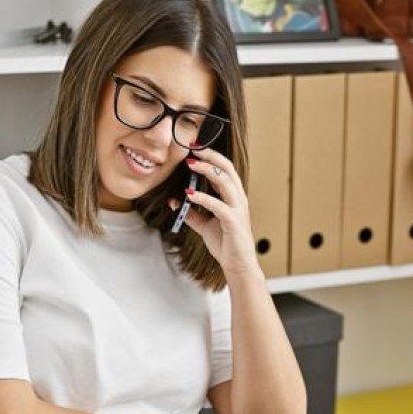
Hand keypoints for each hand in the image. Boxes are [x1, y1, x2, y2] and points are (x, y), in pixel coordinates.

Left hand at [171, 149, 260, 278]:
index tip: (194, 148)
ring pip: (226, 181)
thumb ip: (192, 212)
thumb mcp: (205, 225)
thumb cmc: (226, 244)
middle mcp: (238, 199)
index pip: (224, 169)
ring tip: (191, 164)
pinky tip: (190, 194)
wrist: (238, 265)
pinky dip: (204, 197)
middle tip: (193, 148)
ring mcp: (238, 209)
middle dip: (210, 156)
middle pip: (227, 168)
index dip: (210, 156)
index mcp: (233, 197)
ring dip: (207, 170)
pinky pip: (219, 205)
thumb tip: (174, 201)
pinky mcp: (234, 222)